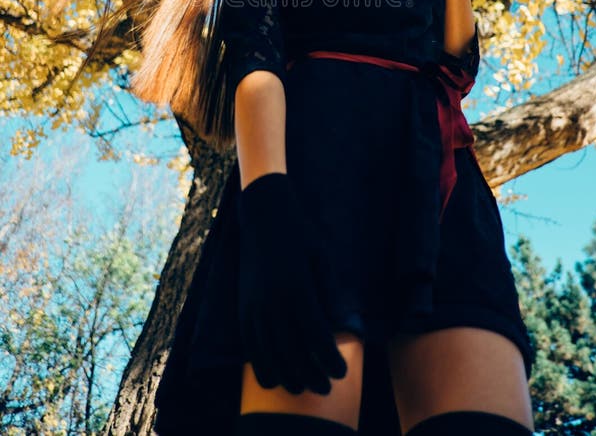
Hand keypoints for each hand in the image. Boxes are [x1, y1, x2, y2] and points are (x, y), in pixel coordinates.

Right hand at [237, 172, 347, 394]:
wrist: (265, 216)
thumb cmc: (301, 235)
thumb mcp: (322, 259)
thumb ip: (328, 294)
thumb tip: (337, 326)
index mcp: (298, 289)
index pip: (317, 338)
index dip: (330, 361)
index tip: (341, 374)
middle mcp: (274, 301)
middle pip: (293, 352)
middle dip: (311, 375)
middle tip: (325, 388)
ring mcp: (255, 305)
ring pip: (269, 354)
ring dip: (286, 375)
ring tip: (301, 387)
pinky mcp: (243, 306)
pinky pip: (250, 344)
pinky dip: (261, 364)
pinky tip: (273, 376)